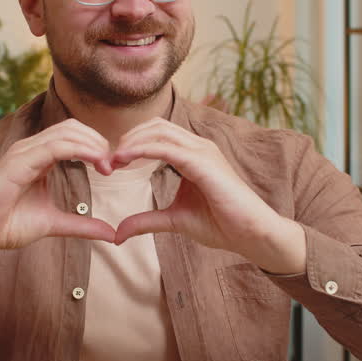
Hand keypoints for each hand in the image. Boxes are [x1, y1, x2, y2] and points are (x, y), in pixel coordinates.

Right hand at [0, 119, 116, 282]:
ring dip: (92, 145)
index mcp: (38, 157)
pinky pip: (53, 147)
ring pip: (66, 132)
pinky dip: (78, 150)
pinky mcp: (17, 163)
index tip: (112, 169)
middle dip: (98, 141)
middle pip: (73, 127)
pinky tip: (94, 163)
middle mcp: (30, 149)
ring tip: (106, 165)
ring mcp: (22, 152)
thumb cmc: (6, 225)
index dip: (96, 146)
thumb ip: (81, 224)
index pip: (73, 135)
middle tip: (113, 165)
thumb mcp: (53, 223)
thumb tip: (112, 234)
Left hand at [111, 119, 305, 274]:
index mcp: (194, 154)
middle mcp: (199, 146)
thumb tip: (117, 234)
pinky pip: (166, 148)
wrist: (252, 234)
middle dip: (128, 138)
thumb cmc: (223, 225)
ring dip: (131, 142)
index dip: (132, 143)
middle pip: (155, 126)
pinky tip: (125, 160)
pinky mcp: (203, 162)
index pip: (158, 134)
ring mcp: (203, 151)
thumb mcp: (174, 221)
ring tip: (113, 160)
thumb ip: (146, 221)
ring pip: (158, 132)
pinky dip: (141, 150)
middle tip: (109, 160)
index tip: (112, 162)